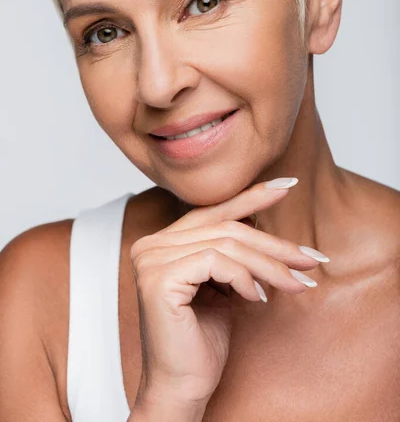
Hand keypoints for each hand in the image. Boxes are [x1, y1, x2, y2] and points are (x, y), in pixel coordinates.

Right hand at [130, 178, 322, 409]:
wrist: (183, 386)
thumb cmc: (203, 339)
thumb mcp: (225, 285)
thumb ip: (234, 252)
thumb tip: (266, 222)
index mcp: (162, 242)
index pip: (213, 211)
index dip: (251, 196)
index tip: (287, 185)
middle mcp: (150, 244)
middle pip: (225, 228)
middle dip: (274, 244)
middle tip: (310, 259)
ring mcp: (151, 258)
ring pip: (227, 243)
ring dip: (270, 265)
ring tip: (296, 284)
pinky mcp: (159, 277)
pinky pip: (216, 261)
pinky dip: (244, 278)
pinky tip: (257, 298)